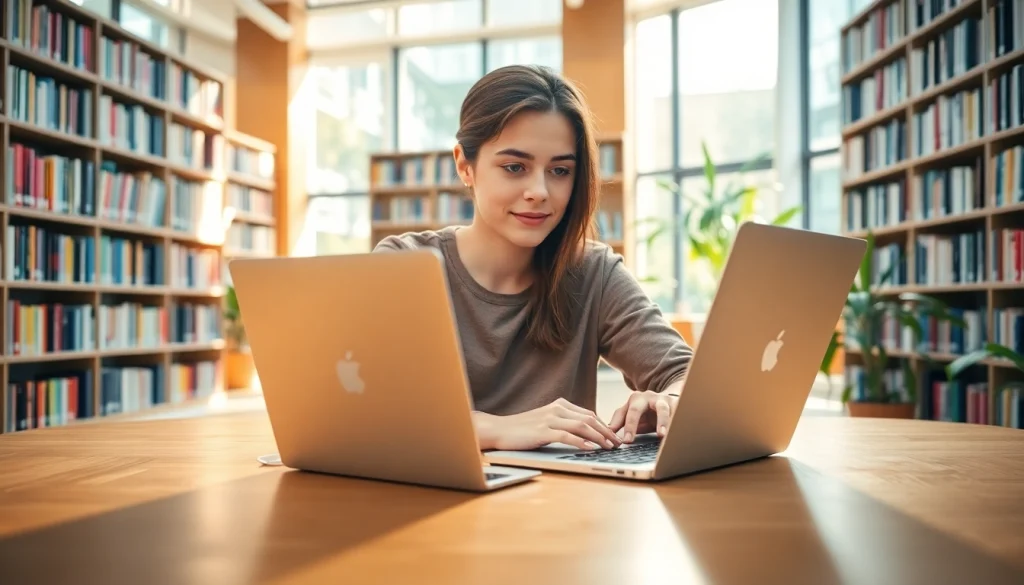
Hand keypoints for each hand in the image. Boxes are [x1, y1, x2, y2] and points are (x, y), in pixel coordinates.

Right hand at [475, 398, 622, 451]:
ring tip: (609, 447)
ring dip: (599, 437)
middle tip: (618, 443)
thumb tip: (583, 434)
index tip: (614, 437)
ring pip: (582, 426)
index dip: (604, 426)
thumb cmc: (522, 429)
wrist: (499, 430)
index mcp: (559, 405)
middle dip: (606, 432)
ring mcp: (549, 419)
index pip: (588, 414)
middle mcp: (556, 409)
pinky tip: (590, 449)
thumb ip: (563, 423)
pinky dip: (581, 442)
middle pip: (589, 419)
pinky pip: (567, 436)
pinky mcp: (543, 431)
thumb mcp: (545, 422)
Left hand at [609, 390, 678, 442]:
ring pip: (662, 409)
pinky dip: (678, 424)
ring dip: (662, 422)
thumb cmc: (647, 411)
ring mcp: (663, 400)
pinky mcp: (678, 405)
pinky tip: (678, 434)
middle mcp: (648, 397)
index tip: (624, 441)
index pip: (626, 413)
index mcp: (635, 399)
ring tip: (662, 435)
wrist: (669, 400)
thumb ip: (620, 422)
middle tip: (629, 440)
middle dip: (632, 424)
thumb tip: (607, 433)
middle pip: (637, 409)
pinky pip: (678, 414)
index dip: (624, 427)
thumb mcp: (633, 415)